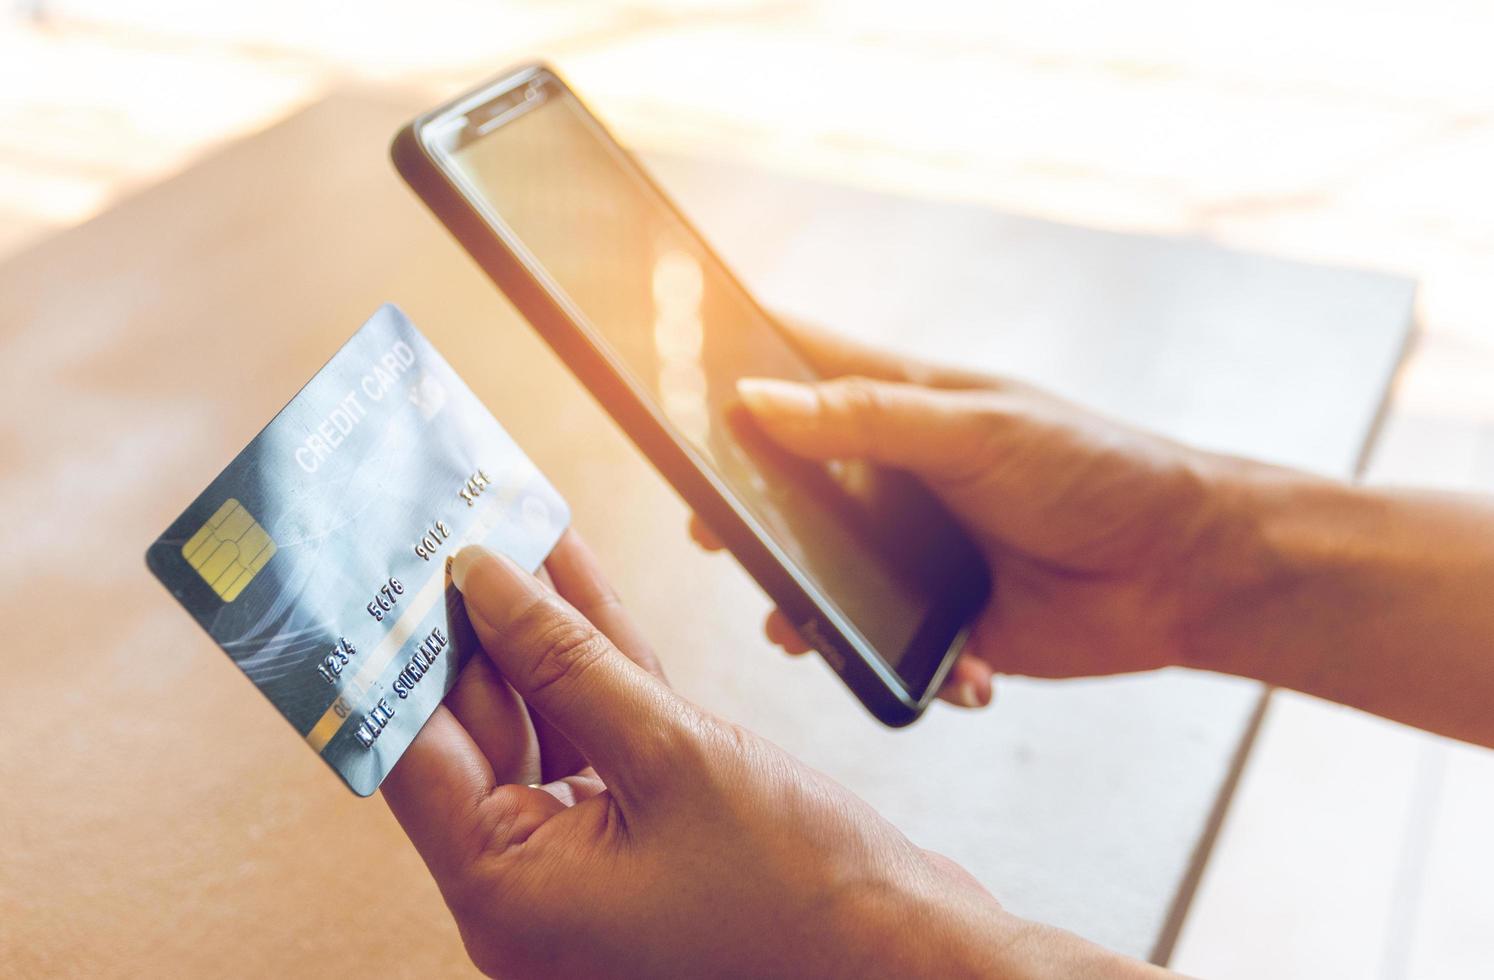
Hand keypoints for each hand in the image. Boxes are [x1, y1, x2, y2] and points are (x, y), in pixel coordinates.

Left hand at [382, 531, 1151, 977]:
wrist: (914, 960)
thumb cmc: (806, 897)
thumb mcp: (673, 753)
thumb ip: (566, 662)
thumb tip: (484, 583)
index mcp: (510, 895)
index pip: (416, 753)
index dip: (396, 650)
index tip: (384, 567)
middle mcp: (534, 887)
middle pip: (477, 730)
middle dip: (472, 623)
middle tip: (454, 528)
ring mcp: (589, 864)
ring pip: (542, 720)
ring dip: (535, 629)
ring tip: (514, 528)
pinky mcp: (642, 837)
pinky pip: (598, 736)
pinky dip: (591, 664)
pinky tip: (573, 581)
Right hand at [692, 320, 1245, 704]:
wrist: (1185, 569)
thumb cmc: (1095, 468)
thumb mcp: (977, 430)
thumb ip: (867, 419)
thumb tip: (757, 400)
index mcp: (899, 407)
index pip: (798, 366)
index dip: (734, 363)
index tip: (671, 371)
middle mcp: (893, 479)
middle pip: (787, 488)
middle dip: (748, 517)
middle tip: (711, 534)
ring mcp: (912, 554)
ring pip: (823, 584)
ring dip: (809, 613)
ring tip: (801, 631)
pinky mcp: (941, 623)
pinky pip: (893, 652)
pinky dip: (915, 669)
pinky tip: (960, 671)